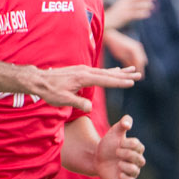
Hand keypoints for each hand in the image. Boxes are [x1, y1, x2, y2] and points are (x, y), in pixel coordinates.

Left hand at [28, 58, 143, 109]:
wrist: (39, 80)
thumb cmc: (50, 91)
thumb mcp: (63, 100)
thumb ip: (78, 103)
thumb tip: (90, 108)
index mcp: (83, 78)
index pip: (105, 80)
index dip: (119, 82)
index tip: (132, 82)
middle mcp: (86, 71)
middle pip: (109, 73)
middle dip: (125, 74)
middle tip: (139, 74)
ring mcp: (84, 70)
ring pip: (106, 71)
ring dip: (120, 71)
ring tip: (132, 69)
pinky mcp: (81, 71)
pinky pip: (99, 71)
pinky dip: (110, 71)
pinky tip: (116, 71)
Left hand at [94, 116, 144, 178]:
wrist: (96, 157)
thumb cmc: (108, 144)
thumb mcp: (115, 131)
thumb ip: (123, 123)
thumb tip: (128, 124)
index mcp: (136, 149)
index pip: (138, 146)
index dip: (128, 144)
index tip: (119, 143)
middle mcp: (136, 161)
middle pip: (140, 160)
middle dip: (128, 154)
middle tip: (116, 151)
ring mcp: (130, 171)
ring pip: (135, 171)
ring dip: (126, 166)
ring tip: (117, 163)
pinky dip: (124, 177)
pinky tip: (118, 172)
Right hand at [104, 0, 154, 28]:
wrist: (105, 22)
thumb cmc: (113, 17)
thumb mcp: (120, 8)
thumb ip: (128, 6)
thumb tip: (138, 7)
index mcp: (123, 0)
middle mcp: (124, 3)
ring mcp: (124, 9)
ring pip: (137, 6)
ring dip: (145, 5)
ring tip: (152, 6)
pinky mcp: (124, 16)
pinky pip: (135, 14)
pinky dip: (141, 13)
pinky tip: (148, 14)